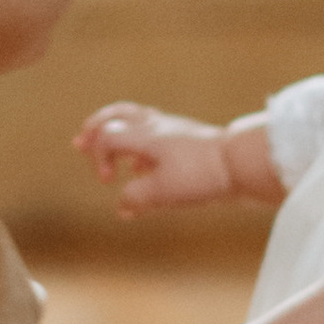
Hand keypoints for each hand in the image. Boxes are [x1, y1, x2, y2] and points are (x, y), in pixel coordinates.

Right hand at [74, 103, 230, 213]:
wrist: (242, 163)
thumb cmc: (202, 174)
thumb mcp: (161, 192)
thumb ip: (135, 198)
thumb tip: (123, 208)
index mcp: (145, 134)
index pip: (106, 137)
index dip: (98, 158)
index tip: (109, 181)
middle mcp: (156, 127)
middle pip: (118, 116)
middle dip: (96, 128)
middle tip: (81, 139)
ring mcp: (174, 131)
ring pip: (137, 122)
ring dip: (119, 134)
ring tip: (112, 150)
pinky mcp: (188, 141)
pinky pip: (156, 135)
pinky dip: (142, 146)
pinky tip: (144, 166)